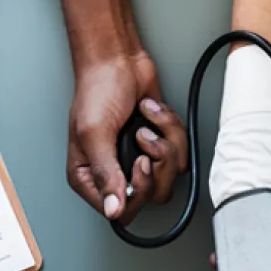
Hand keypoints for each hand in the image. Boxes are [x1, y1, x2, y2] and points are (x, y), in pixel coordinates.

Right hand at [67, 51, 187, 223]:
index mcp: (89, 177)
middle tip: (143, 139)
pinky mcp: (159, 143)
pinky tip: (152, 112)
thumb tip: (113, 210)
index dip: (137, 192)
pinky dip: (170, 127)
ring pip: (169, 174)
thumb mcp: (94, 134)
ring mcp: (139, 158)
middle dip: (156, 163)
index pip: (120, 211)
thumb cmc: (97, 90)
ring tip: (145, 121)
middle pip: (151, 196)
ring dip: (164, 140)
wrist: (118, 60)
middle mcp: (114, 172)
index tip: (139, 163)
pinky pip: (180, 152)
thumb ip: (105, 174)